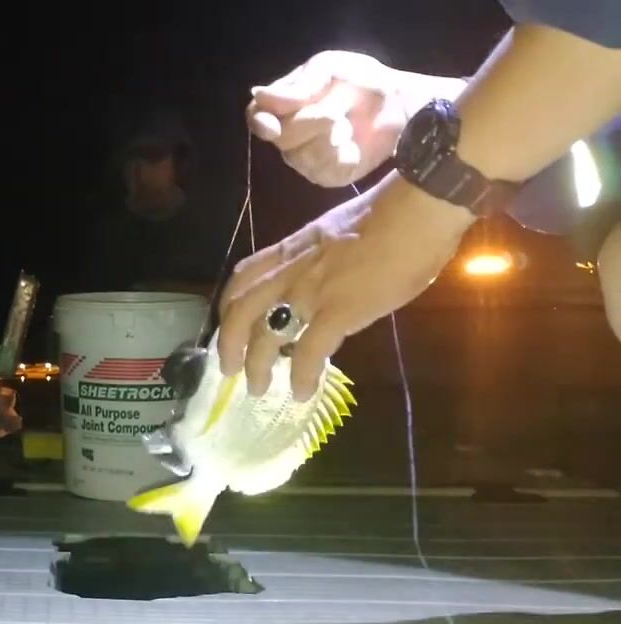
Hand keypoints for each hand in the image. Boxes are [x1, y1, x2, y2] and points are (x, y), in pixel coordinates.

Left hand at [216, 171, 473, 398]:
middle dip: (228, 344)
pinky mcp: (338, 311)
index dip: (229, 306)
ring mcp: (311, 292)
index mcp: (291, 249)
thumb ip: (322, 262)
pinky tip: (302, 392)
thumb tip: (327, 285)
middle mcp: (291, 271)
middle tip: (228, 370)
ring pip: (265, 335)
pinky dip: (302, 376)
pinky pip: (309, 352)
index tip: (228, 326)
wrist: (417, 208)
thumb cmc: (391, 213)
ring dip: (257, 367)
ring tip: (258, 389)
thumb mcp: (336, 234)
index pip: (243, 277)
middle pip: (240, 310)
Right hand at [247, 51, 460, 187]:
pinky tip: (352, 144)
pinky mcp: (329, 175)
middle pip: (282, 139)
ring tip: (347, 125)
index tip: (272, 127)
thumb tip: (259, 95)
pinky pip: (324, 171)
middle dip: (309, 124)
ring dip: (329, 139)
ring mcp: (306, 159)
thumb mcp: (329, 69)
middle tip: (336, 112)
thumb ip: (298, 85)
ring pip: (302, 157)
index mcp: (283, 107)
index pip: (257, 117)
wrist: (397, 103)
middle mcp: (289, 136)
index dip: (260, 123)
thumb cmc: (360, 80)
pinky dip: (341, 156)